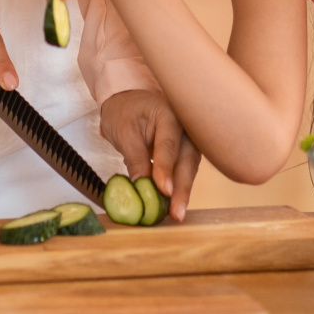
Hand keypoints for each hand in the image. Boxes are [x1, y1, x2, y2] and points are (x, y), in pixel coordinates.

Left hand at [99, 90, 202, 221]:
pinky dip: (180, 186)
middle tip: (177, 212)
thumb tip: (141, 187)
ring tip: (177, 213)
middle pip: (187, 158)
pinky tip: (175, 204)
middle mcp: (185, 125)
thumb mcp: (124, 133)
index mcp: (168, 114)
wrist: (128, 99)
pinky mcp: (185, 149)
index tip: (165, 190)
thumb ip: (135, 158)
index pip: (168, 145)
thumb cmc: (124, 112)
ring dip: (184, 190)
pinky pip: (185, 168)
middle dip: (182, 187)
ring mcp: (188, 137)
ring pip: (190, 166)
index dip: (166, 169)